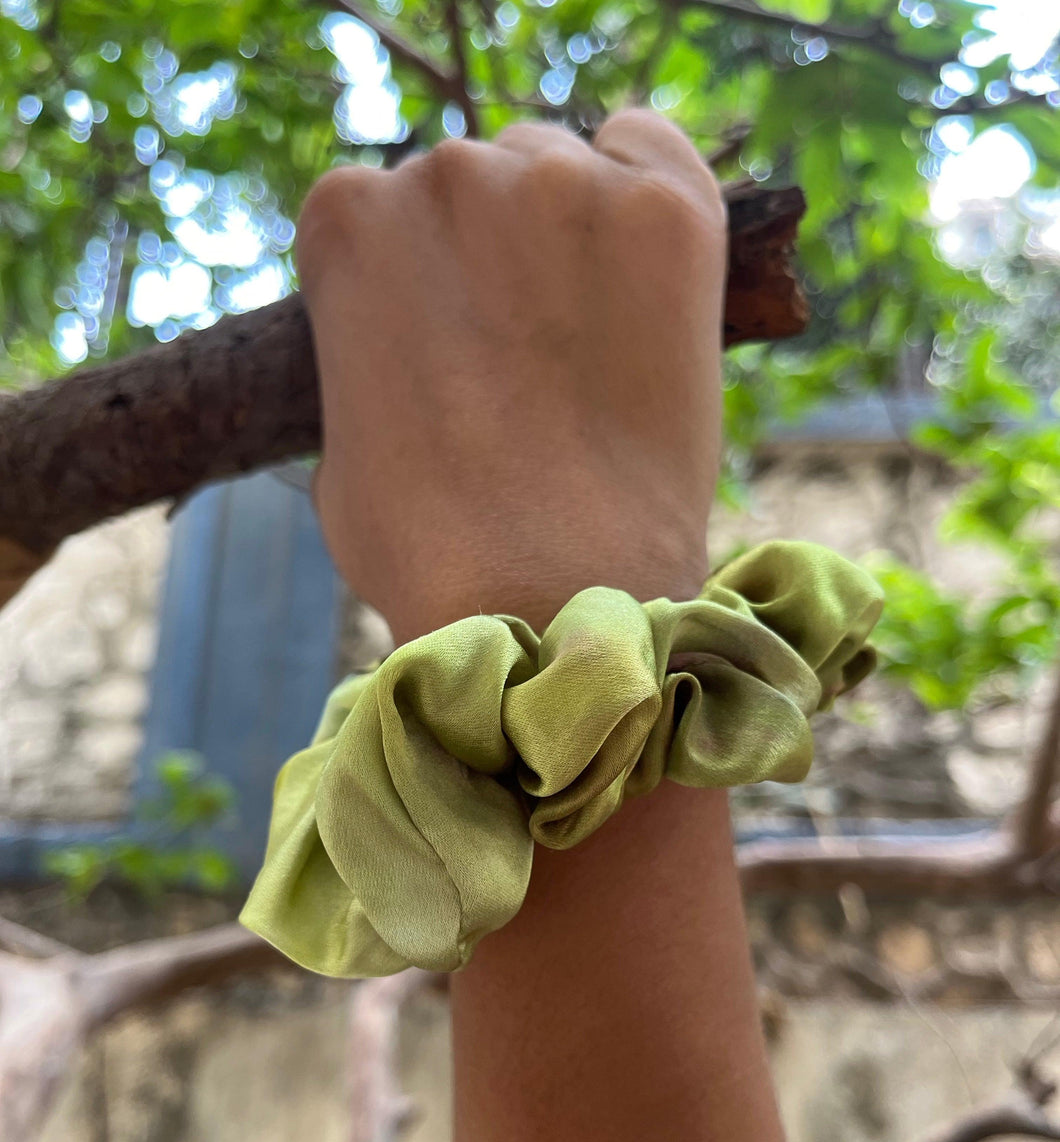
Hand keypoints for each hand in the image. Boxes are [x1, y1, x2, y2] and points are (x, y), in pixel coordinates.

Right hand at [296, 110, 726, 642]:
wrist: (555, 597)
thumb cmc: (433, 549)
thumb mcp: (340, 446)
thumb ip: (364, 357)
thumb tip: (406, 343)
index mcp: (347, 221)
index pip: (383, 209)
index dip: (424, 284)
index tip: (453, 342)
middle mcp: (444, 174)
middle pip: (475, 183)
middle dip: (496, 258)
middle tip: (528, 358)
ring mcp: (558, 182)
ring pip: (559, 168)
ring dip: (568, 234)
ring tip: (589, 347)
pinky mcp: (664, 208)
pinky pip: (651, 148)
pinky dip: (647, 195)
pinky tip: (646, 272)